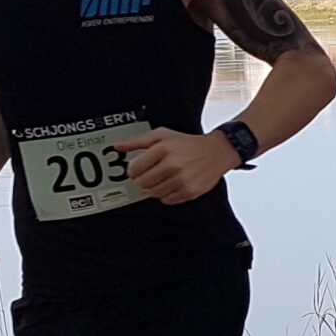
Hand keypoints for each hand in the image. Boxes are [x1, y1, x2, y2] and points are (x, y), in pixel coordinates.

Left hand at [114, 128, 235, 203]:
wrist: (217, 152)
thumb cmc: (188, 144)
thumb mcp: (162, 135)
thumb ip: (138, 141)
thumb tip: (118, 147)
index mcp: (163, 149)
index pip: (134, 169)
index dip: (133, 170)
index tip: (138, 169)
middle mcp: (172, 165)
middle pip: (142, 183)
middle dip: (143, 180)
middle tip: (151, 174)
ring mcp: (182, 179)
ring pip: (153, 193)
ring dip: (154, 188)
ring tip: (163, 178)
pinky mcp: (189, 191)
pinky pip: (167, 200)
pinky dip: (166, 194)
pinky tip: (172, 184)